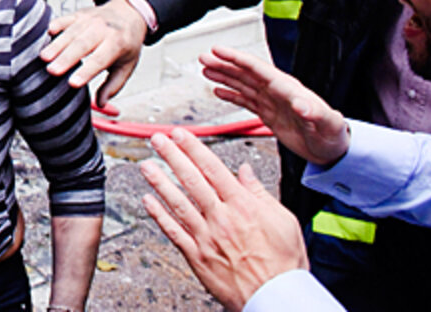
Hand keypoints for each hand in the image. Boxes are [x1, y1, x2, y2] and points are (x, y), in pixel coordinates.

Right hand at [41, 0, 145, 106]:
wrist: (129, 13)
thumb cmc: (126, 42)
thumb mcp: (127, 65)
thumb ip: (113, 86)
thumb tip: (101, 103)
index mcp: (118, 44)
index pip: (100, 60)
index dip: (86, 72)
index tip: (72, 83)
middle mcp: (103, 30)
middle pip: (82, 45)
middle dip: (66, 58)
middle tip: (52, 71)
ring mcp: (90, 20)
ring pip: (71, 33)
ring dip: (57, 45)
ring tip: (44, 58)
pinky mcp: (79, 14)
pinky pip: (66, 18)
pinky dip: (56, 24)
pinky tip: (47, 33)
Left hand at [140, 129, 308, 311]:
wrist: (277, 298)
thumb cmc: (284, 263)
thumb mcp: (283, 220)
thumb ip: (260, 193)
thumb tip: (245, 170)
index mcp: (243, 206)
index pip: (213, 168)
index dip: (193, 148)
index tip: (181, 134)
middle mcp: (222, 218)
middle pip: (192, 180)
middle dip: (172, 156)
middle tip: (157, 139)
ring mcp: (207, 237)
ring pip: (178, 203)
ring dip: (159, 182)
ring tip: (146, 165)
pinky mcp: (198, 257)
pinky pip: (174, 232)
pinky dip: (159, 216)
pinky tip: (148, 201)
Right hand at [200, 46, 349, 165]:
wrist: (334, 152)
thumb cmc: (334, 136)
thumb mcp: (328, 123)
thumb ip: (315, 112)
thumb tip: (302, 103)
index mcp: (287, 89)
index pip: (257, 68)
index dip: (236, 58)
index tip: (218, 50)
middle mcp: (277, 92)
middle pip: (245, 73)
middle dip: (224, 64)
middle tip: (204, 57)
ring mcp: (272, 103)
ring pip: (242, 85)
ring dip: (224, 76)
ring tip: (206, 69)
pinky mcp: (269, 115)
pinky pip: (246, 101)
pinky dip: (231, 95)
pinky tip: (219, 91)